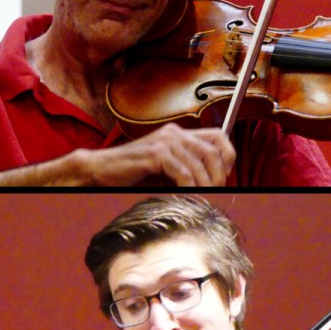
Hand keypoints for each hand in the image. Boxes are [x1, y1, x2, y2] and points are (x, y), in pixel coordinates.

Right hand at [80, 123, 235, 185]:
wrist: (102, 171)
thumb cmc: (135, 173)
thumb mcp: (169, 169)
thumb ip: (189, 169)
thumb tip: (217, 182)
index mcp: (180, 134)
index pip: (218, 135)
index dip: (228, 154)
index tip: (226, 174)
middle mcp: (175, 133)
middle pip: (212, 151)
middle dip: (219, 174)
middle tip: (216, 190)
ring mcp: (164, 142)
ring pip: (198, 164)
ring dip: (205, 184)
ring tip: (203, 196)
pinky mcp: (155, 153)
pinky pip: (182, 172)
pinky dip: (189, 186)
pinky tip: (188, 194)